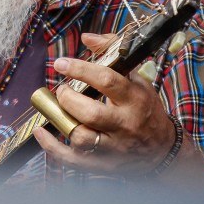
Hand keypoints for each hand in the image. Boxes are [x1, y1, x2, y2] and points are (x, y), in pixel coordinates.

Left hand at [31, 33, 176, 175]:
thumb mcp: (137, 79)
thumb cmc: (145, 109)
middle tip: (62, 90)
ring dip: (61, 121)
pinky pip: (72, 160)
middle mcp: (124, 124)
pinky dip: (52, 147)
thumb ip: (112, 53)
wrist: (162, 149)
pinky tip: (41, 132)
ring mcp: (113, 147)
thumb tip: (87, 38)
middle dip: (68, 98)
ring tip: (56, 108)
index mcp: (134, 99)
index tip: (61, 63)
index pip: (107, 81)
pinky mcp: (102, 165)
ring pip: (81, 138)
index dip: (80, 70)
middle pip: (91, 113)